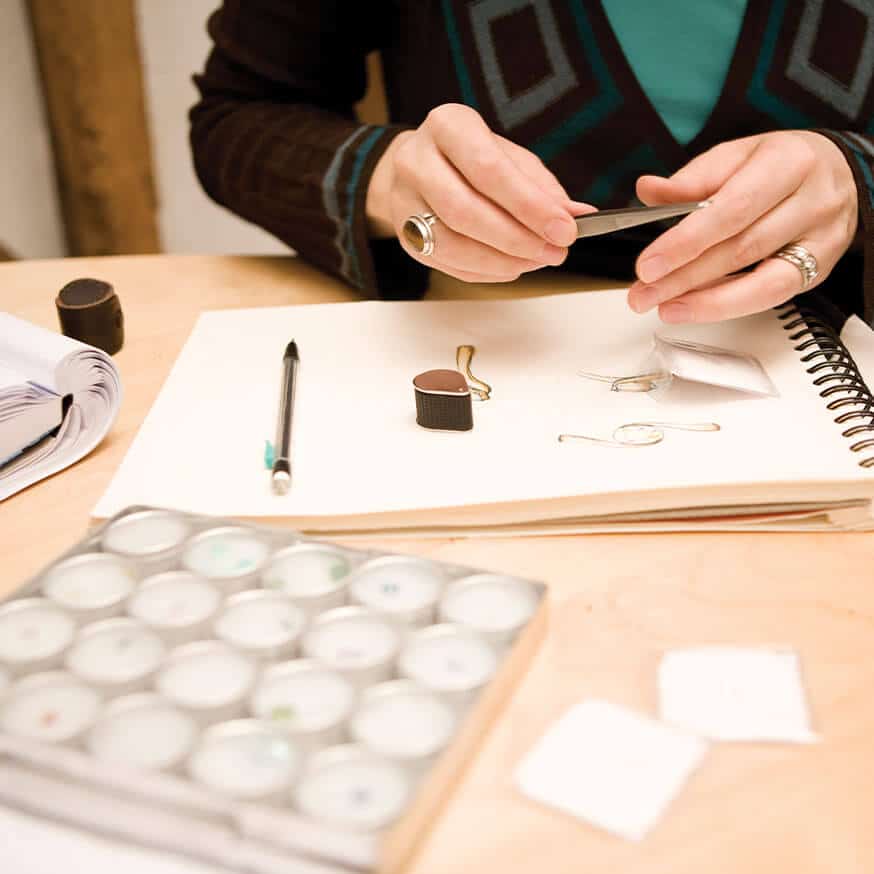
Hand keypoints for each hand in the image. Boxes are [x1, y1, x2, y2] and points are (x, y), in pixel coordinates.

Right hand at [365, 104, 591, 281]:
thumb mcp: (508, 156)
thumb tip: (580, 215)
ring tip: (536, 261)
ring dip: (501, 261)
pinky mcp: (403, 236)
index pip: (489, 170)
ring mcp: (403, 201)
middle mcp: (416, 161)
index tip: (565, 230)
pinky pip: (447, 263)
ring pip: (452, 244)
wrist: (416, 166)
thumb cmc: (469, 158)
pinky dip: (486, 271)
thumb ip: (541, 186)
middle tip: (554, 252)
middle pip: (466, 211)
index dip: (529, 205)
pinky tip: (512, 266)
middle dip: (517, 238)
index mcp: (448, 126)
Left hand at [627, 131, 858, 322]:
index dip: (686, 241)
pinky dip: (727, 305)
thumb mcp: (737, 156)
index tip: (648, 265)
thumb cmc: (780, 165)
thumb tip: (648, 190)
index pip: (731, 210)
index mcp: (788, 162)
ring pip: (758, 281)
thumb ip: (692, 178)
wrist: (838, 174)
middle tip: (642, 293)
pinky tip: (694, 308)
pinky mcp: (821, 268)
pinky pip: (771, 296)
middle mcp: (812, 201)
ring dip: (702, 300)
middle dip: (683, 277)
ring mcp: (821, 239)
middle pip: (740, 249)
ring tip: (663, 307)